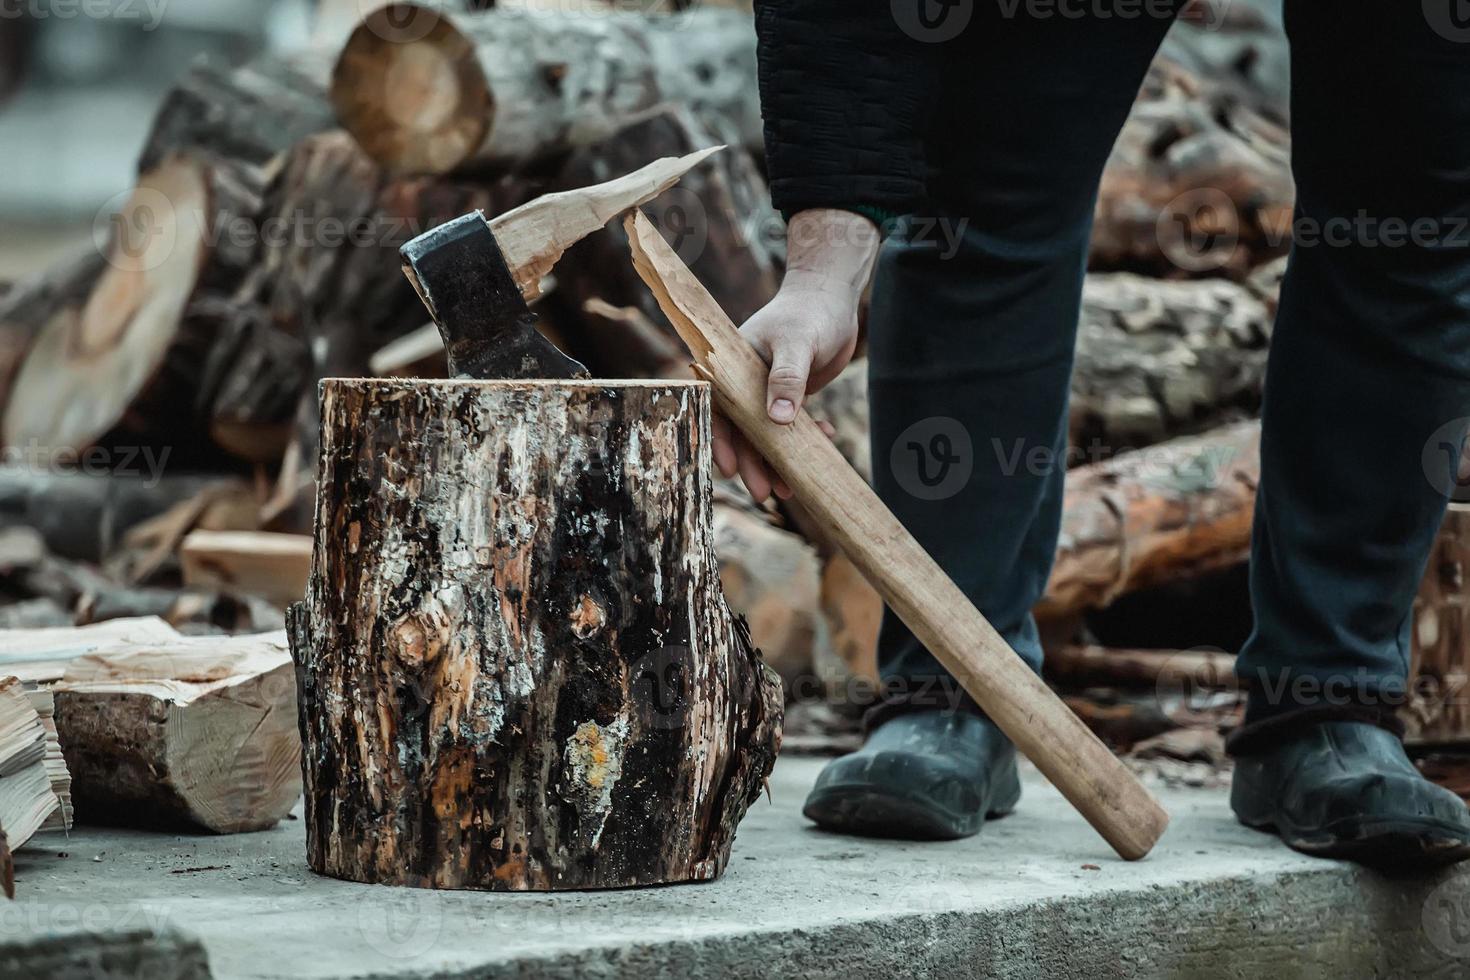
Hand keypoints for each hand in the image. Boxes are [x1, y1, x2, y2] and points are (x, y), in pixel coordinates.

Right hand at [712, 209, 877, 502]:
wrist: (831, 295)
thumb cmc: (809, 313)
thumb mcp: (798, 344)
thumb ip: (787, 380)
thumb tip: (778, 420)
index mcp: (734, 366)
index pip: (719, 409)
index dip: (721, 441)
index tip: (730, 469)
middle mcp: (745, 380)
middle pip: (742, 429)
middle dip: (752, 462)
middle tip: (763, 493)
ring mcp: (767, 388)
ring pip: (766, 432)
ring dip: (776, 459)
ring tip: (789, 488)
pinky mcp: (790, 393)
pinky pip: (791, 425)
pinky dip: (804, 439)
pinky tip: (824, 445)